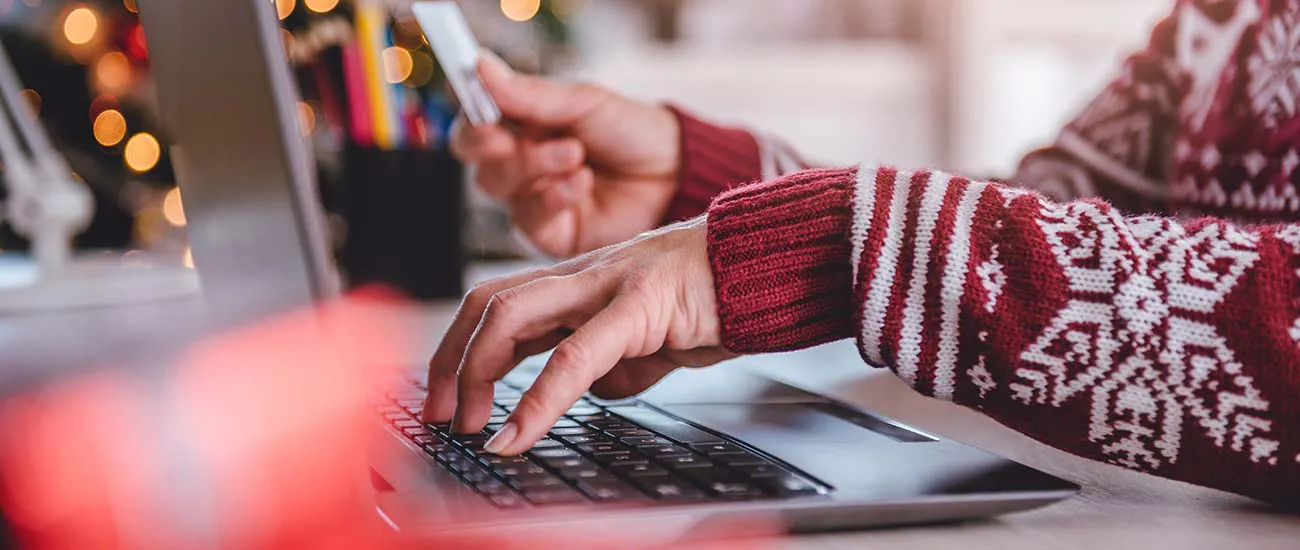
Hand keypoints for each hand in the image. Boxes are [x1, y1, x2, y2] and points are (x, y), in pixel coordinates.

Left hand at [421, 218, 734, 454]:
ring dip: (477, 375)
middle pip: (486, 302)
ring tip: (472, 425)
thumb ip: (614, 361)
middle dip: (450, 362)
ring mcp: (606, 282)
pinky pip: (574, 354)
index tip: (447, 400)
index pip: (495, 303)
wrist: (770, 264)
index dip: (459, 350)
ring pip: (512, 314)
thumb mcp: (650, 337)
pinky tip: (520, 433)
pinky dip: (538, 399)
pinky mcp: (639, 304)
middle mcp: (581, 274)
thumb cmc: (714, 296)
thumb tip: (590, 394)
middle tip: (442, 416)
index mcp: (580, 280)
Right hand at [451, 56, 680, 257]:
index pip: (475, 120)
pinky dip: (552, 196)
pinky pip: (527, 217)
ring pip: (497, 185)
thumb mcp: (584, 103)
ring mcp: (533, 198)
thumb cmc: (632, 132)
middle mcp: (521, 162)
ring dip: (534, 165)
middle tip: (515, 136)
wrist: (675, 174)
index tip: (483, 108)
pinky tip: (582, 182)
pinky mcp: (550, 233)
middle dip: (493, 144)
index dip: (471, 114)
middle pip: (476, 156)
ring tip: (575, 154)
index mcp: (524, 124)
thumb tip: (480, 66)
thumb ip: (531, 95)